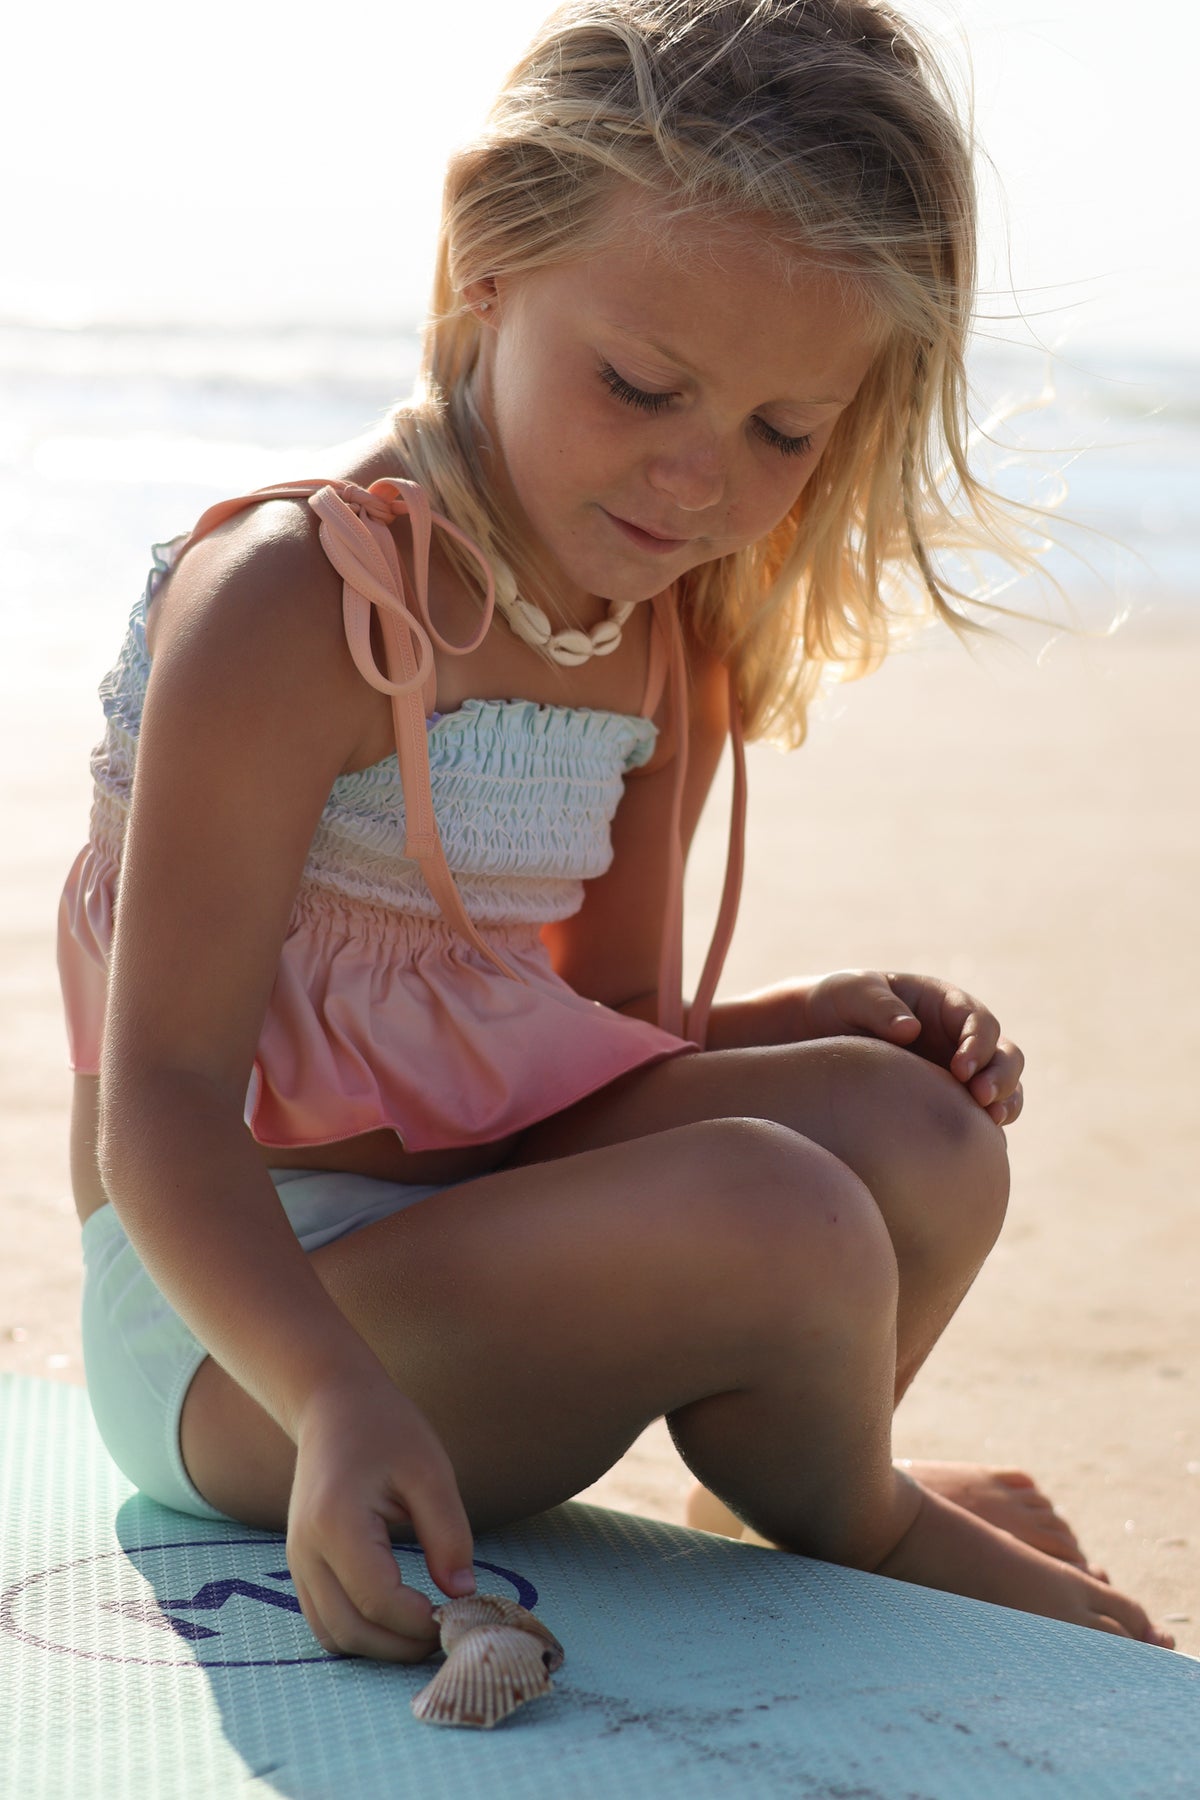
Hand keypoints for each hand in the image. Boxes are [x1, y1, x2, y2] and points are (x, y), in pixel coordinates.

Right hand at [287, 1372, 475, 1661]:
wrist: (334, 1406)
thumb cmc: (387, 1430)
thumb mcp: (430, 1472)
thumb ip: (448, 1534)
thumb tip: (463, 1593)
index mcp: (337, 1524)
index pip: (378, 1600)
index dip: (420, 1622)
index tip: (458, 1615)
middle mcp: (307, 1551)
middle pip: (351, 1630)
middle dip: (401, 1646)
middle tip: (446, 1633)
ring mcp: (297, 1562)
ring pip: (333, 1635)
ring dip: (379, 1647)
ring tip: (423, 1628)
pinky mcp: (300, 1566)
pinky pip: (324, 1620)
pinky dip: (360, 1632)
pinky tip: (396, 1617)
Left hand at [802, 969, 1024, 1125]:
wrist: (822, 1034)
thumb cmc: (841, 1004)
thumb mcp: (852, 992)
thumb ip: (877, 1005)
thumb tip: (909, 1030)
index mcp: (947, 1005)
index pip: (980, 1023)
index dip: (978, 1046)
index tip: (960, 1070)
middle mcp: (962, 1039)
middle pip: (1006, 1056)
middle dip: (1002, 1077)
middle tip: (982, 1098)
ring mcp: (960, 1072)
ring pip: (1005, 1089)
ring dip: (1005, 1104)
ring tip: (990, 1124)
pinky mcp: (950, 1100)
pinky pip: (980, 1118)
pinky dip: (986, 1131)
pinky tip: (976, 1148)